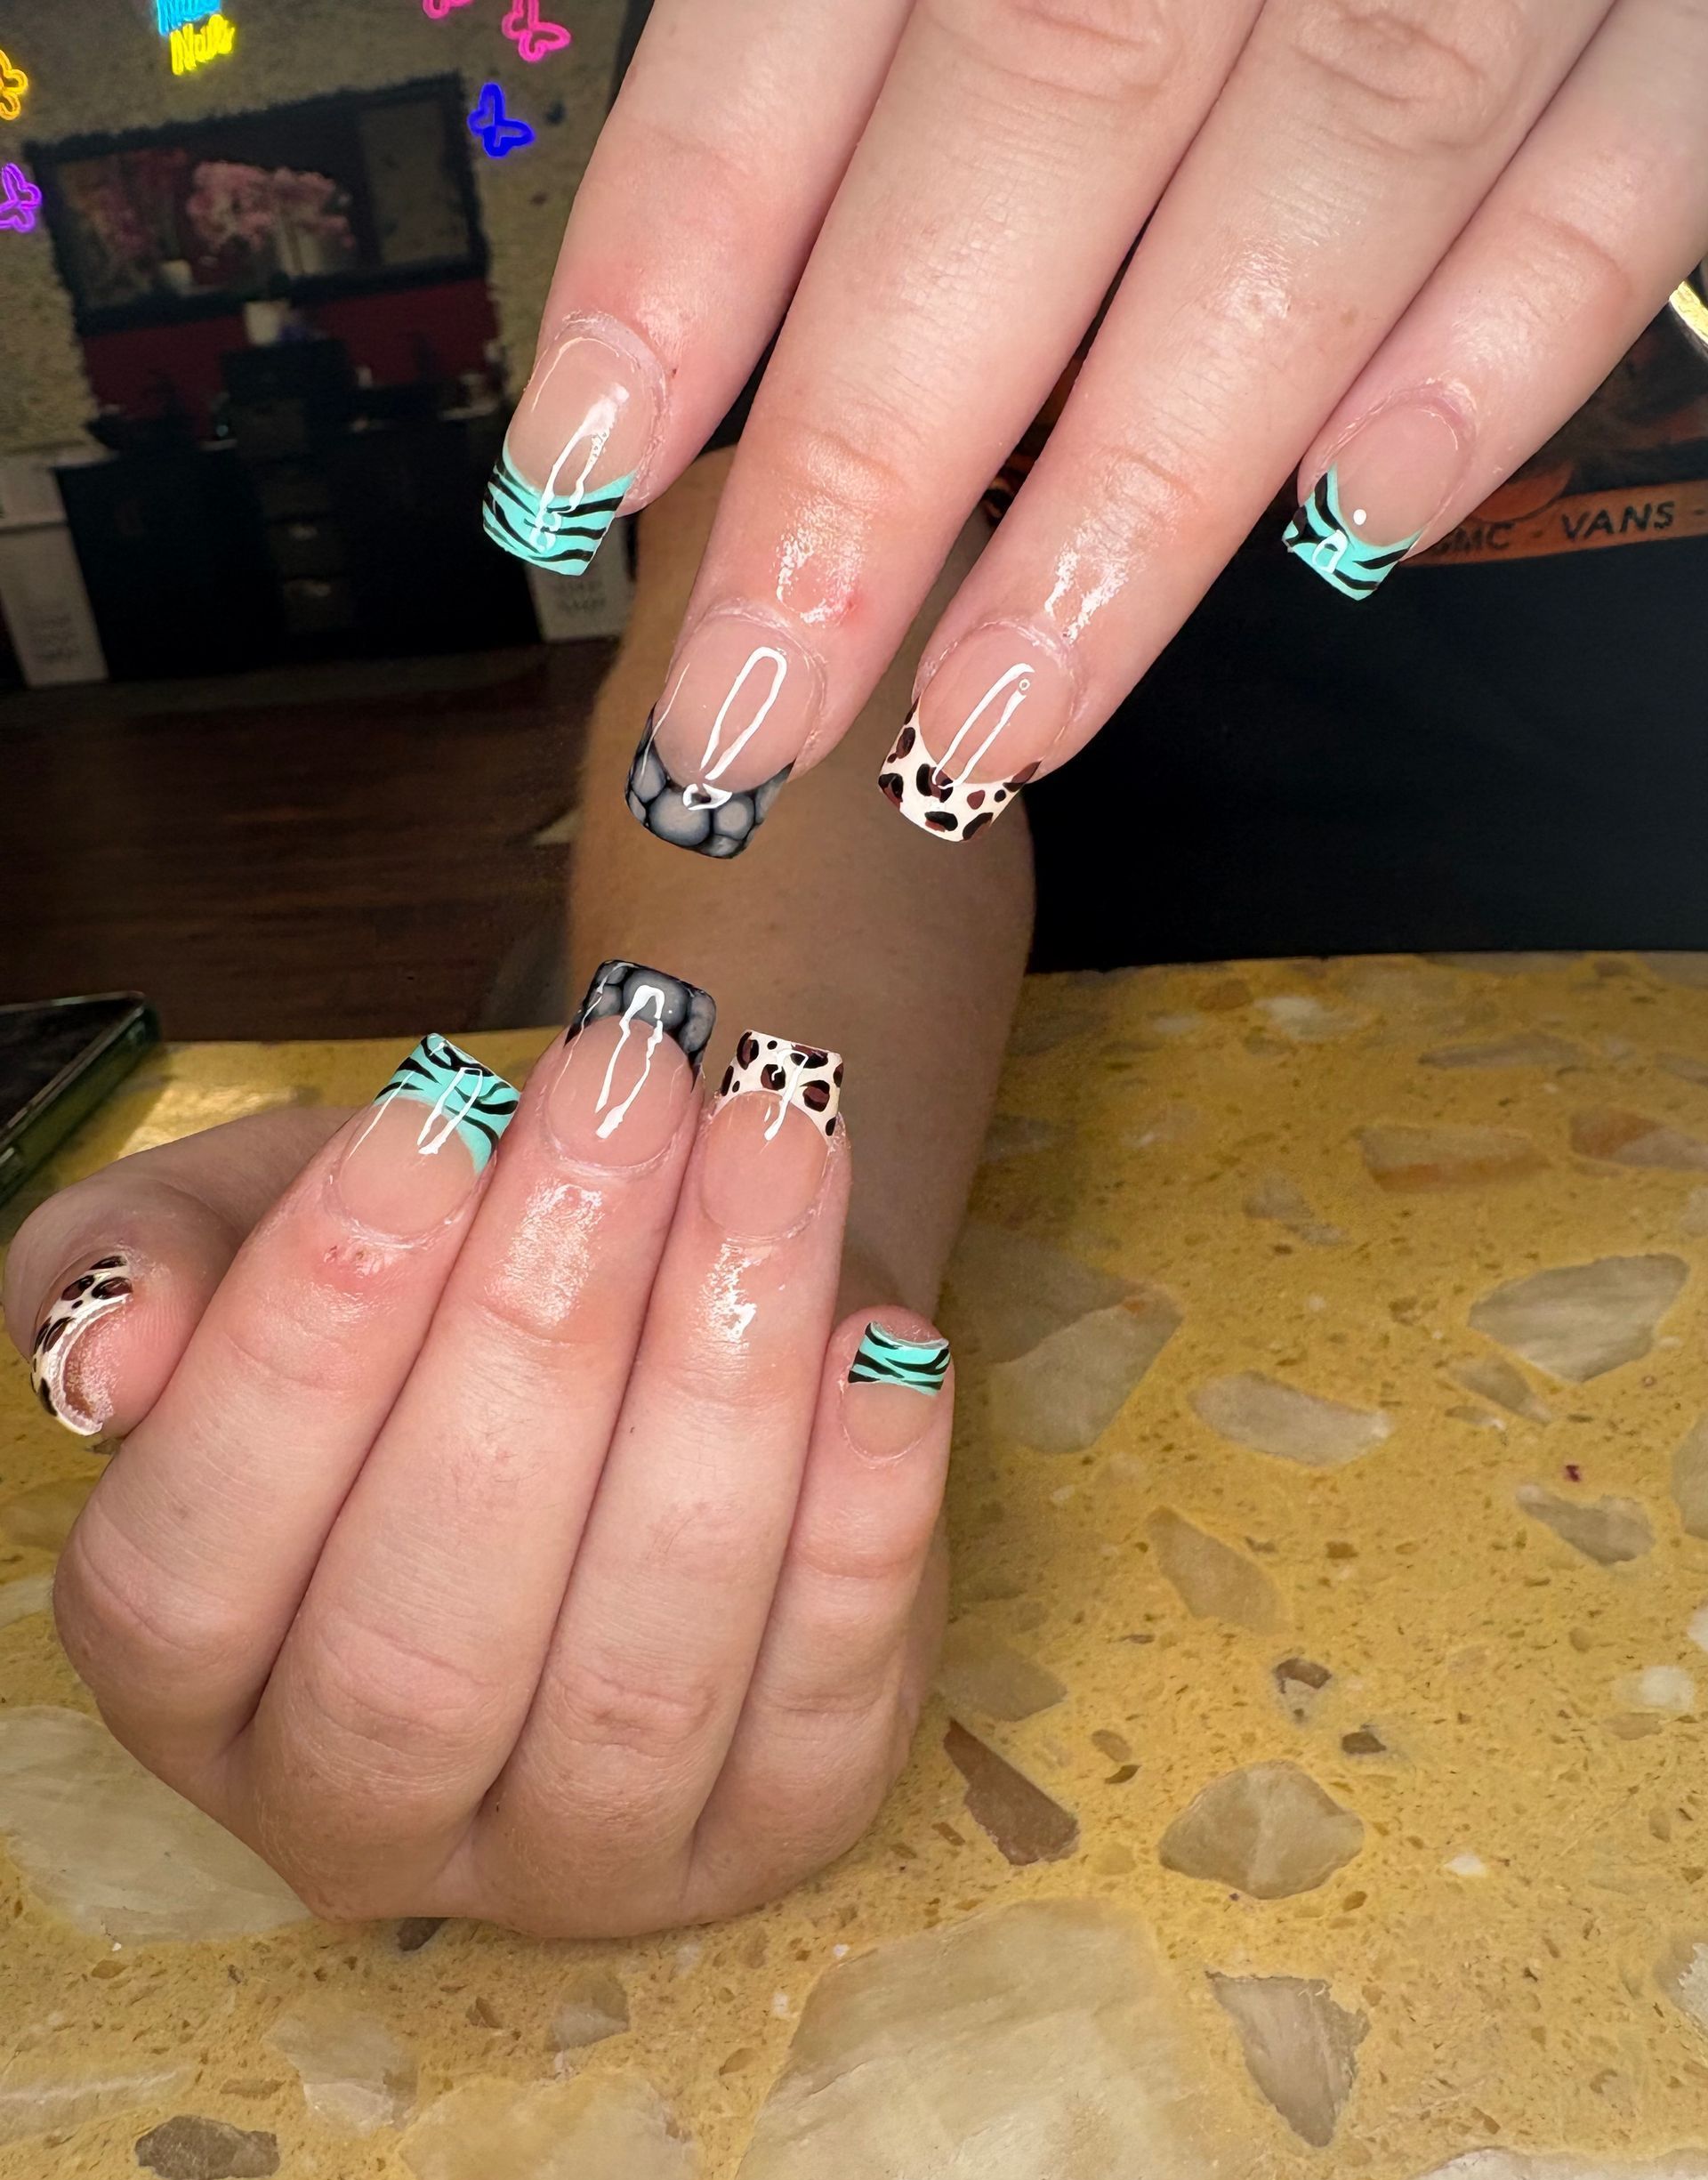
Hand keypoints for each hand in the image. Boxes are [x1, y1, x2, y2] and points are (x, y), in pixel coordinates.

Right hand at [3, 980, 952, 1935]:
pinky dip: (865, 1512)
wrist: (648, 1331)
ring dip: (721, 1385)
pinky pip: (825, 1694)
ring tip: (770, 1146)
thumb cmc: (427, 1289)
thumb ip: (147, 1269)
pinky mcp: (774, 1829)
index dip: (303, 1348)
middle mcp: (360, 1817)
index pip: (191, 1572)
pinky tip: (884, 1338)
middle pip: (425, 1639)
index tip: (429, 1121)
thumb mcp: (252, 1235)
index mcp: (189, 1688)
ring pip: (640, 1668)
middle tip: (629, 1094)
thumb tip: (113, 1353)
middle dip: (539, 1331)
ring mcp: (577, 1859)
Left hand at [489, 0, 1706, 844]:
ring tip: (999, 715)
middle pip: (1042, 119)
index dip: (689, 246)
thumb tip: (734, 251)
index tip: (579, 468)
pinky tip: (1364, 520)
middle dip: (880, 450)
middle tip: (753, 705)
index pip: (817, 5)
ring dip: (1146, 488)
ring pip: (1325, 181)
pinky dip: (1508, 340)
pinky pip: (1635, 161)